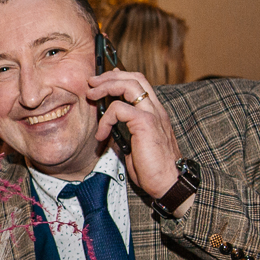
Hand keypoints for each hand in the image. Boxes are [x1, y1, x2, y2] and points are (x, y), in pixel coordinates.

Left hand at [86, 69, 184, 199]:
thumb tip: (110, 126)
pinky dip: (106, 119)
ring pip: (129, 85)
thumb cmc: (153, 169)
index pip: (140, 84)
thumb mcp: (135, 145)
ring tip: (91, 96)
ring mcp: (153, 114)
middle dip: (110, 76)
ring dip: (106, 87)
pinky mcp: (145, 123)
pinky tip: (102, 134)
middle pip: (134, 78)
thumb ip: (126, 131)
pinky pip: (119, 108)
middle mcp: (156, 109)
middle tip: (92, 83)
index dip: (121, 77)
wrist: (168, 183)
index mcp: (155, 113)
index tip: (104, 78)